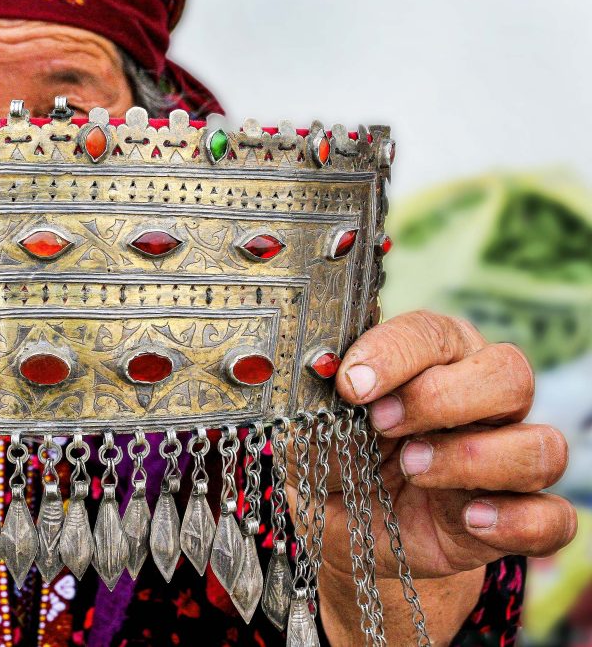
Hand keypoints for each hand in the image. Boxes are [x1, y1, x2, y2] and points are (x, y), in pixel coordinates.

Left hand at [319, 311, 575, 641]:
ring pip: (541, 445)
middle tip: (382, 423)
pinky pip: (552, 519)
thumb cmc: (336, 460)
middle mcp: (482, 403)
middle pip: (508, 375)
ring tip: (414, 469)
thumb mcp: (311, 434)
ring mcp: (504, 461)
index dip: (394, 353)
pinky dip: (517, 521)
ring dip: (475, 458)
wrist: (347, 529)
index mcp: (433, 361)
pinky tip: (469, 519)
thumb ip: (318, 410)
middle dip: (442, 397)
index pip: (433, 335)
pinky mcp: (513, 519)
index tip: (351, 383)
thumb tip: (322, 383)